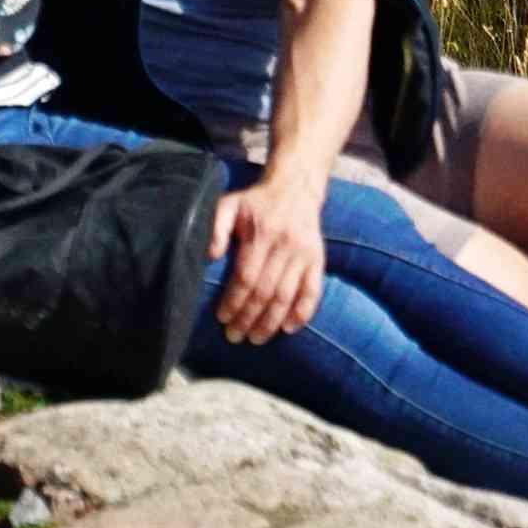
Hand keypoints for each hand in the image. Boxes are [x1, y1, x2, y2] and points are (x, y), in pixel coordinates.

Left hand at [207, 170, 328, 343]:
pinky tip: (289, 329)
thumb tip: (210, 256)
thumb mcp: (230, 205)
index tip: (222, 318)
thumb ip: (216, 228)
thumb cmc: (256, 202)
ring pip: (286, 296)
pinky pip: (313, 291)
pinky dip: (303, 313)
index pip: (246, 277)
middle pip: (265, 291)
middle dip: (248, 318)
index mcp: (261, 234)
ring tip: (256, 339)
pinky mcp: (317, 260)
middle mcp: (284, 246)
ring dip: (271, 322)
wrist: (295, 188)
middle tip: (234, 336)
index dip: (233, 301)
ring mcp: (303, 255)